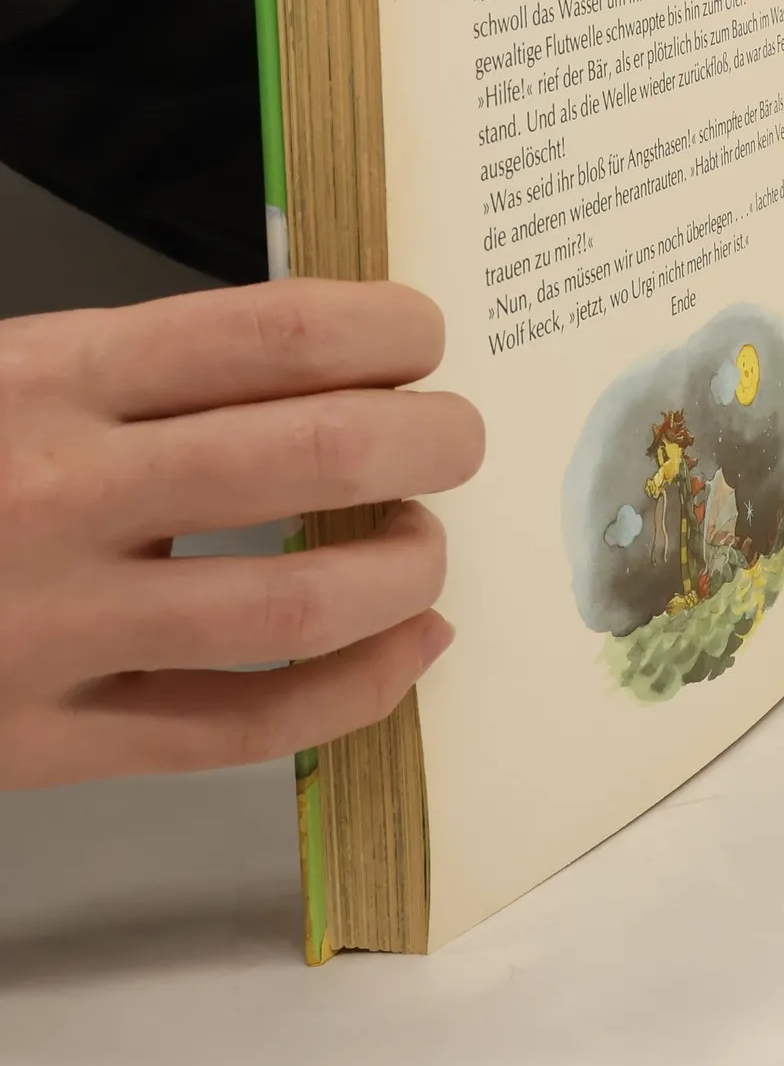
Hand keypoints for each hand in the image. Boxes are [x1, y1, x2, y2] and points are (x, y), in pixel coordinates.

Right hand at [0, 280, 482, 787]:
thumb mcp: (11, 372)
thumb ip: (152, 368)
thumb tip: (342, 362)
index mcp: (52, 377)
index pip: (274, 331)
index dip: (388, 328)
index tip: (422, 339)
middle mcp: (60, 491)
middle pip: (317, 453)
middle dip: (432, 440)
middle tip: (456, 439)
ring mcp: (55, 625)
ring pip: (296, 606)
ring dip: (406, 570)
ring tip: (421, 543)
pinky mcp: (50, 737)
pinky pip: (242, 730)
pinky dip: (359, 692)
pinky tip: (410, 648)